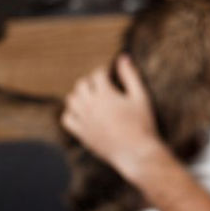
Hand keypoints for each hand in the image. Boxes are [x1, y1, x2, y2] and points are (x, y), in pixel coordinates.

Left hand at [62, 55, 164, 179]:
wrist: (136, 152)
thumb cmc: (142, 123)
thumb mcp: (140, 97)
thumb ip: (130, 76)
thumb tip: (123, 57)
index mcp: (105, 95)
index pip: (97, 74)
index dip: (104, 71)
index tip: (111, 73)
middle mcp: (90, 106)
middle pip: (81, 84)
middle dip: (91, 81)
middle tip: (103, 84)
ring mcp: (84, 121)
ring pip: (71, 100)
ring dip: (80, 94)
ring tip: (94, 97)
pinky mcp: (81, 134)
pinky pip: (67, 118)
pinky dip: (72, 112)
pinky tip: (84, 112)